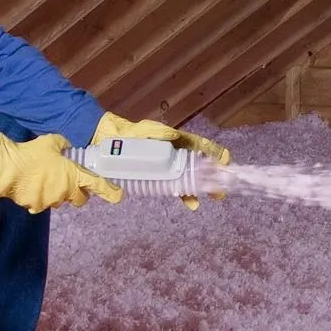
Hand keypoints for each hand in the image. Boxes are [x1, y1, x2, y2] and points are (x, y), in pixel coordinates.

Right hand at [0, 132, 121, 211]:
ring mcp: (50, 201)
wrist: (5, 171)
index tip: (118, 195)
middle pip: (80, 198)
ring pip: (61, 200)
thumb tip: (66, 146)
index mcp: (73, 176)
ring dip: (58, 193)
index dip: (110, 192)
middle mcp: (65, 192)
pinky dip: (41, 196)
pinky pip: (43, 203)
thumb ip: (64, 145)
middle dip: (78, 192)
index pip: (97, 186)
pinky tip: (33, 185)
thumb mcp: (51, 142)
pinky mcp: (36, 206)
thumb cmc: (30, 154)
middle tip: (69, 180)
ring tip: (45, 178)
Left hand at [92, 111, 228, 208]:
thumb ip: (159, 131)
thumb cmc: (129, 134)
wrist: (104, 146)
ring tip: (211, 197)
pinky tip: (191, 202)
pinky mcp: (156, 180)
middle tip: (221, 188)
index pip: (198, 146)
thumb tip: (175, 136)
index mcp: (174, 142)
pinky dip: (184, 195)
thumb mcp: (145, 129)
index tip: (225, 161)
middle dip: (211, 177)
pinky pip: (174, 187)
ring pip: (188, 179)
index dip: (213, 153)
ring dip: (201, 188)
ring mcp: (166, 169)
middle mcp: (174, 156)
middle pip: (197, 166)